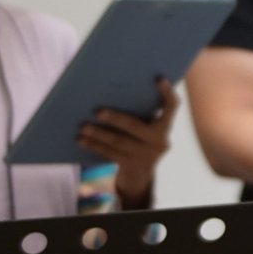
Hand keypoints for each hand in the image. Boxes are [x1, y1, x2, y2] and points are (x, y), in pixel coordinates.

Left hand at [78, 77, 177, 209]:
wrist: (140, 175)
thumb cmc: (139, 141)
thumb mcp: (146, 128)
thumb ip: (139, 113)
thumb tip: (112, 92)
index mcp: (165, 126)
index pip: (172, 107)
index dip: (167, 93)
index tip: (158, 78)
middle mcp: (159, 141)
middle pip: (135, 126)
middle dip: (115, 118)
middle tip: (97, 111)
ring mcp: (146, 156)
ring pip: (118, 142)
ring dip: (98, 133)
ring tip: (83, 126)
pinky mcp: (131, 166)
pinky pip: (110, 154)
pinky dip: (94, 145)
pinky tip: (81, 140)